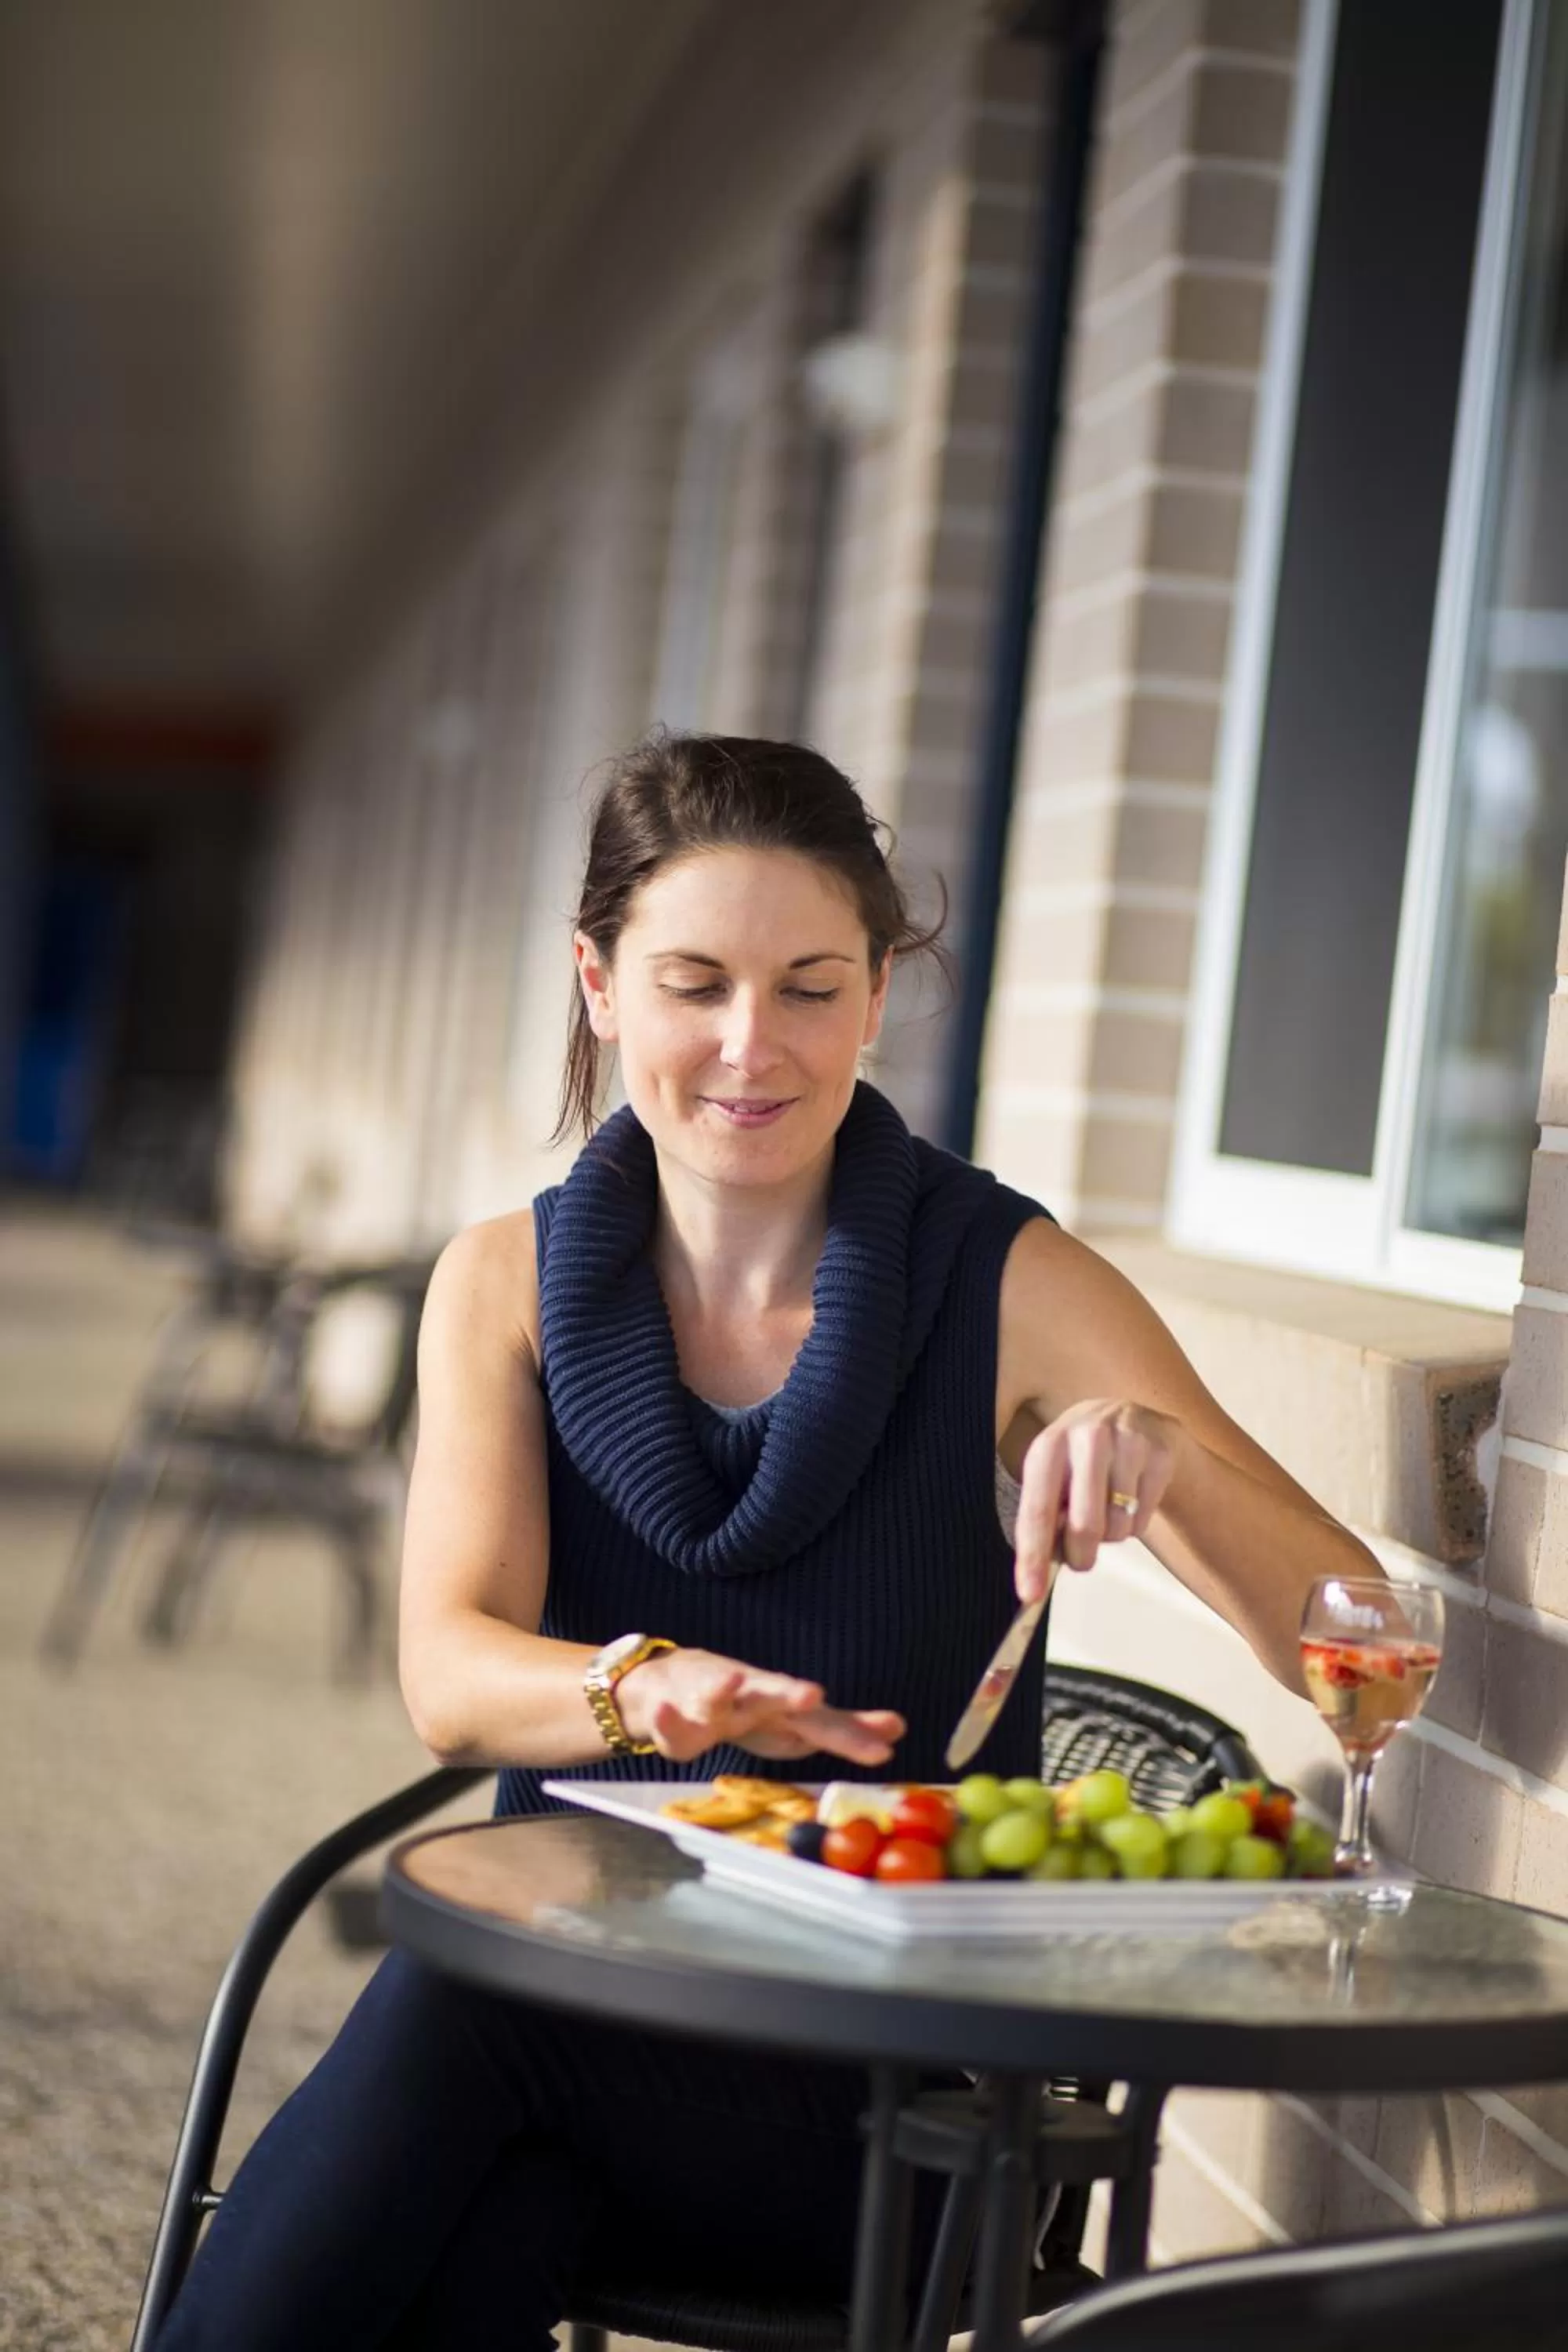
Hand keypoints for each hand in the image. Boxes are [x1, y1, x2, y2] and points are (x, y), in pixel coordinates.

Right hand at [616, 1646, 904, 1766]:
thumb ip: (842, 1728)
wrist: (675, 1685)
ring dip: (722, 1688)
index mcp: (785, 1704)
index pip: (825, 1718)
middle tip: (812, 1693)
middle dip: (791, 1694)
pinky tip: (664, 1712)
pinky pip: (671, 1721)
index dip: (853, 1730)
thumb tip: (900, 1729)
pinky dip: (667, 1716)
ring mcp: (712, 1698)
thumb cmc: (747, 1707)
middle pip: (773, 1693)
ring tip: (732, 1681)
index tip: (892, 1731)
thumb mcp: (796, 1722)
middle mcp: (752, 1694)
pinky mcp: (675, 1710)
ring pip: (717, 1693)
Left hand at [1013, 1399, 1182, 1600]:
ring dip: (1111, 1535)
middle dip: (1080, 1556)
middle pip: (1084, 1526)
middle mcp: (1087, 1438)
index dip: (1032, 1557)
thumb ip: (1044, 1518)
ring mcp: (1127, 1443)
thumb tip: (1037, 1572)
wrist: (1131, 1418)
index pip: (1036, 1511)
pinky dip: (1135, 1522)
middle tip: (1080, 1559)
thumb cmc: (1081, 1461)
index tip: (1029, 1594)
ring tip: (1108, 1509)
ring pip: (1118, 1527)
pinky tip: (1131, 1496)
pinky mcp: (1160, 1454)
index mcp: (1048, 1447)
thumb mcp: (1053, 1476)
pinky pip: (1144, 1518)